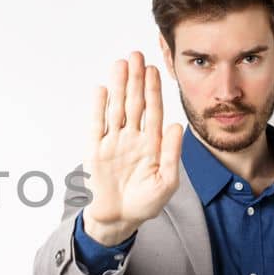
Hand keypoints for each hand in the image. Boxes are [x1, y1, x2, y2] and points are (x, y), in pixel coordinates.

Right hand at [80, 51, 183, 245]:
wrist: (119, 219)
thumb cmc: (145, 203)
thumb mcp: (167, 181)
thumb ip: (173, 154)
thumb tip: (178, 126)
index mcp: (152, 144)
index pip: (153, 111)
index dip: (153, 90)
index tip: (154, 69)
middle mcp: (132, 138)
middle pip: (134, 102)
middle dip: (135, 79)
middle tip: (136, 55)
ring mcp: (113, 142)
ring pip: (116, 108)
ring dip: (117, 86)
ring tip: (120, 64)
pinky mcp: (95, 150)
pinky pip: (97, 124)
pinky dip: (99, 107)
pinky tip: (102, 89)